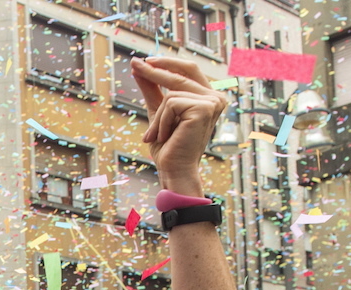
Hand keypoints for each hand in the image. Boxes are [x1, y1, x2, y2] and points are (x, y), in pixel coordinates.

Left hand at [132, 57, 226, 195]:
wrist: (174, 169)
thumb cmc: (168, 146)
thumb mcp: (157, 113)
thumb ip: (152, 90)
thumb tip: (139, 67)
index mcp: (208, 97)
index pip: (188, 70)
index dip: (167, 63)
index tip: (144, 60)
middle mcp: (215, 97)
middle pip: (181, 73)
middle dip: (155, 70)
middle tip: (135, 64)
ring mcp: (212, 101)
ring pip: (171, 93)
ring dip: (157, 117)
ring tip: (158, 135)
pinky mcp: (204, 108)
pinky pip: (171, 103)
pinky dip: (161, 121)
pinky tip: (166, 136)